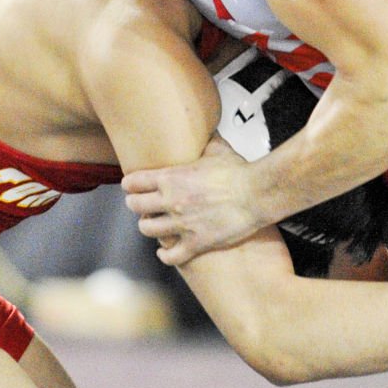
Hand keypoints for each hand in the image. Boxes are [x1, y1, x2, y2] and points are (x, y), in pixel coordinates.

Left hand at [123, 138, 272, 265]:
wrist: (257, 194)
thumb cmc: (239, 173)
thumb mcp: (217, 150)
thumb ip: (205, 143)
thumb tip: (206, 132)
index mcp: (172, 178)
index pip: (134, 182)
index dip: (130, 184)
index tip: (132, 186)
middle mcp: (171, 201)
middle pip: (135, 206)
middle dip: (136, 204)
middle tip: (140, 205)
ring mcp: (182, 224)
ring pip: (148, 230)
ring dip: (148, 227)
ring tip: (153, 225)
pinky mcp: (196, 243)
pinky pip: (171, 255)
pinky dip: (165, 254)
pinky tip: (166, 251)